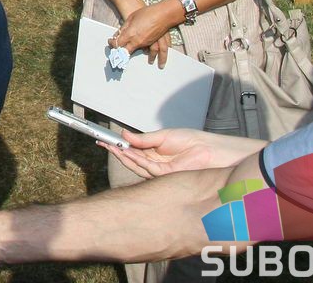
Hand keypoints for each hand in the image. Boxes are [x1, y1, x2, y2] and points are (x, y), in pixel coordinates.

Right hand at [103, 128, 266, 178]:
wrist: (211, 151)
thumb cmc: (192, 141)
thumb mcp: (164, 136)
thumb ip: (144, 138)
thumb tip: (125, 135)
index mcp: (155, 153)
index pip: (133, 150)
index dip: (118, 145)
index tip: (105, 139)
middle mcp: (155, 163)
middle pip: (131, 159)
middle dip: (116, 151)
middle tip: (102, 142)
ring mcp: (159, 171)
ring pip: (136, 165)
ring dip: (122, 156)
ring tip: (110, 145)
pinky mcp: (165, 176)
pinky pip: (146, 168)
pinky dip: (135, 160)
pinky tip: (126, 152)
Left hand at [111, 0, 178, 66]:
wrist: (163, 14)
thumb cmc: (147, 13)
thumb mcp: (131, 18)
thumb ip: (125, 27)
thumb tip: (119, 33)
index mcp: (130, 34)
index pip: (118, 43)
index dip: (112, 43)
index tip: (111, 42)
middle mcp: (138, 41)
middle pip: (128, 51)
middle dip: (123, 54)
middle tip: (121, 56)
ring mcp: (148, 43)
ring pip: (145, 54)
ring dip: (146, 58)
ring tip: (149, 61)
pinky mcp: (156, 42)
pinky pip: (156, 51)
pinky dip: (157, 56)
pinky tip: (159, 60)